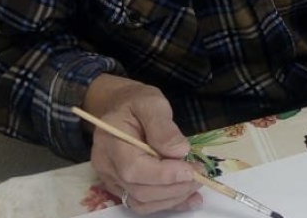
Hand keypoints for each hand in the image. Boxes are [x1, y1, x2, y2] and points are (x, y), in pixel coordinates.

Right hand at [82, 74, 201, 214]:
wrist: (119, 106)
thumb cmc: (135, 102)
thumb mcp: (152, 102)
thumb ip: (163, 126)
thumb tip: (180, 151)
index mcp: (111, 140)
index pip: (134, 168)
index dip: (164, 175)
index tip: (191, 170)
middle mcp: (106, 165)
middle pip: (139, 190)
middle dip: (174, 187)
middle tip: (200, 175)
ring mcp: (111, 179)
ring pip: (142, 202)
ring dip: (173, 198)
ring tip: (196, 183)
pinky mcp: (121, 187)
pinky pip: (143, 204)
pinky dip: (168, 203)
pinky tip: (189, 197)